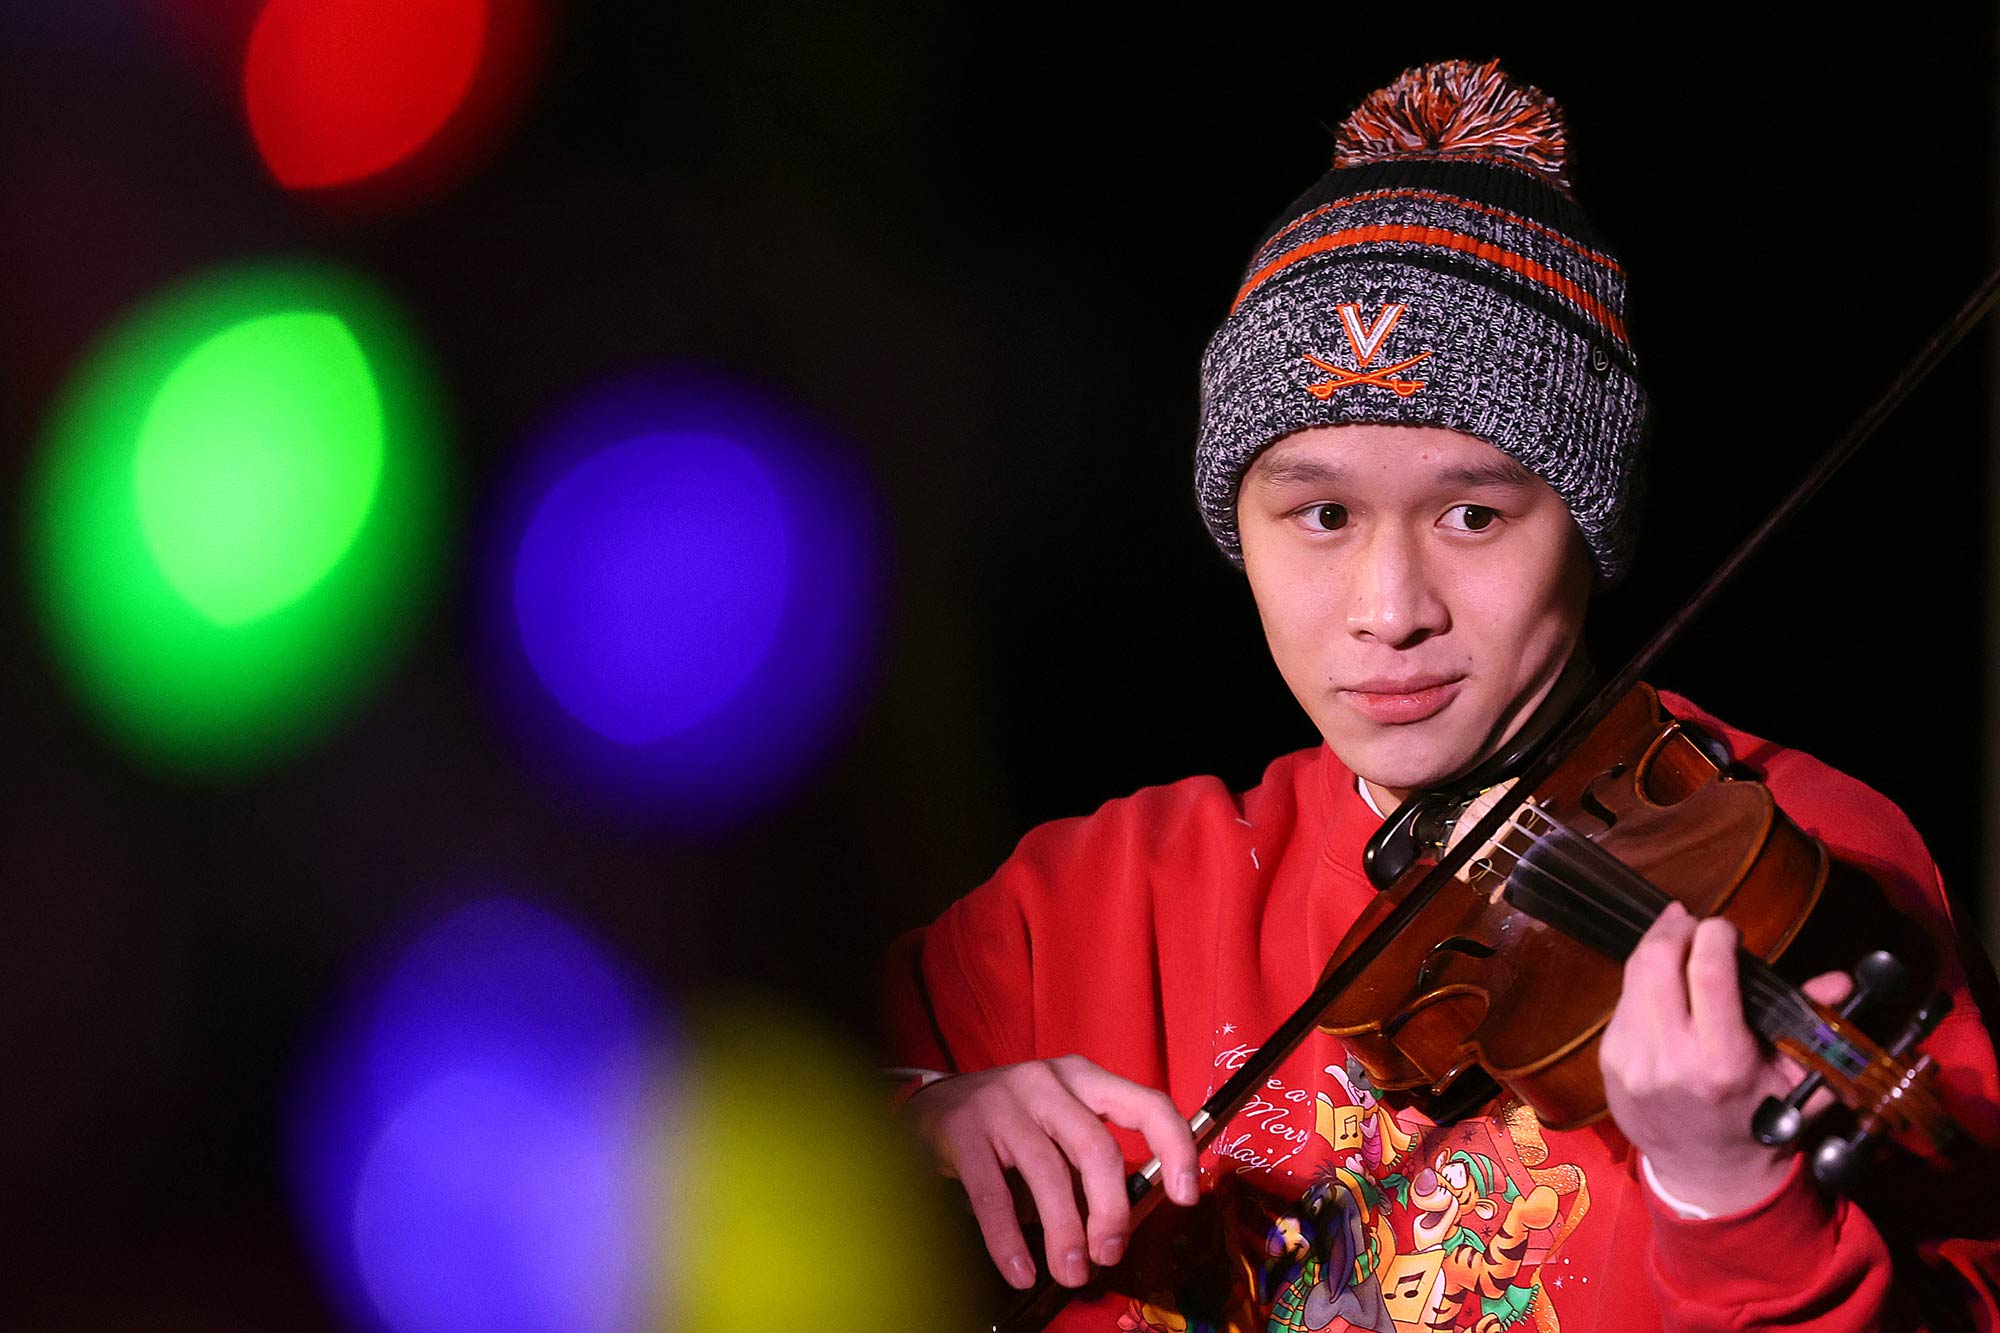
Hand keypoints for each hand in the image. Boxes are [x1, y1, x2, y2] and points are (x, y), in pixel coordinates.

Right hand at [899, 1055, 1199, 1289]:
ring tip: (1072, 1272)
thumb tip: (1122, 1226)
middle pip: (1095, 1148)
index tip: (1187, 1195)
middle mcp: (1047, 1082)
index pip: (1146, 1104)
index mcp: (1083, 1078)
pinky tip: (1022, 1270)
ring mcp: (1003, 1102)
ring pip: (1049, 1174)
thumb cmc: (1010, 1125)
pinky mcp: (963, 1129)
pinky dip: (1010, 1241)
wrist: (930, 1106)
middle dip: (1111, 1210)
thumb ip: (1089, 1165)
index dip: (1174, 1148)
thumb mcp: (1058, 1128)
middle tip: (1110, 1253)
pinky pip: (994, 1195)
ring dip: (1065, 1233)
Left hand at [1599, 901, 1850, 1214]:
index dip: (1715, 934)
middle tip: (1692, 921)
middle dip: (1675, 929)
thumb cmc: (1759, 1122)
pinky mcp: (1609, 1060)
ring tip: (1676, 938)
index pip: (1708, 972)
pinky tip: (1661, 983)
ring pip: (1634, 976)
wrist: (1706, 1174)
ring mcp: (1632, 1059)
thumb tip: (1838, 980)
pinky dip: (1642, 984)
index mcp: (1721, 1061)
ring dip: (1655, 949)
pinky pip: (1623, 1003)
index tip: (1727, 928)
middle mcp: (1670, 1057)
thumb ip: (1814, 1028)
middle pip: (1657, 961)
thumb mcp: (1795, 1082)